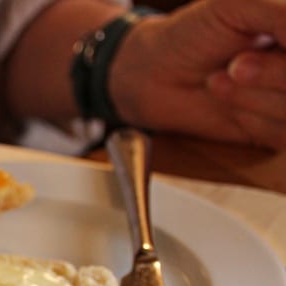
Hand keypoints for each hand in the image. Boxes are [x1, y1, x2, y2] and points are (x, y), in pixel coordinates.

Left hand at [111, 0, 285, 148]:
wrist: (154, 74)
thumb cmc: (195, 31)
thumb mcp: (241, 3)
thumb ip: (285, 13)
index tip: (277, 45)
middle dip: (278, 74)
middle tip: (238, 64)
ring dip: (257, 96)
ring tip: (224, 77)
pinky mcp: (281, 131)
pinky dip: (253, 118)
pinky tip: (228, 99)